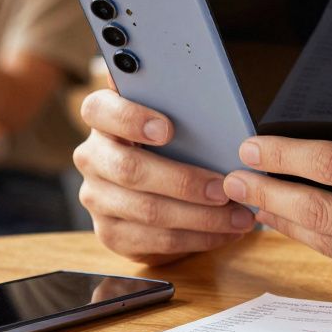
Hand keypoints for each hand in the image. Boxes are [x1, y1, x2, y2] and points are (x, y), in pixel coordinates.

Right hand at [73, 89, 255, 265]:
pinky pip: (154, 241)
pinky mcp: (110, 233)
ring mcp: (97, 197)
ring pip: (148, 210)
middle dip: (185, 182)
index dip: (131, 118)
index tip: (167, 128)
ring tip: (238, 217)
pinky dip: (196, 238)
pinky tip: (223, 233)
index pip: (100, 110)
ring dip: (201, 217)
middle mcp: (92, 157)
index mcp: (102, 119)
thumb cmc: (170, 145)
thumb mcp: (172, 121)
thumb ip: (176, 105)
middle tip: (226, 188)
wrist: (155, 190)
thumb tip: (206, 91)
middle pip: (130, 170)